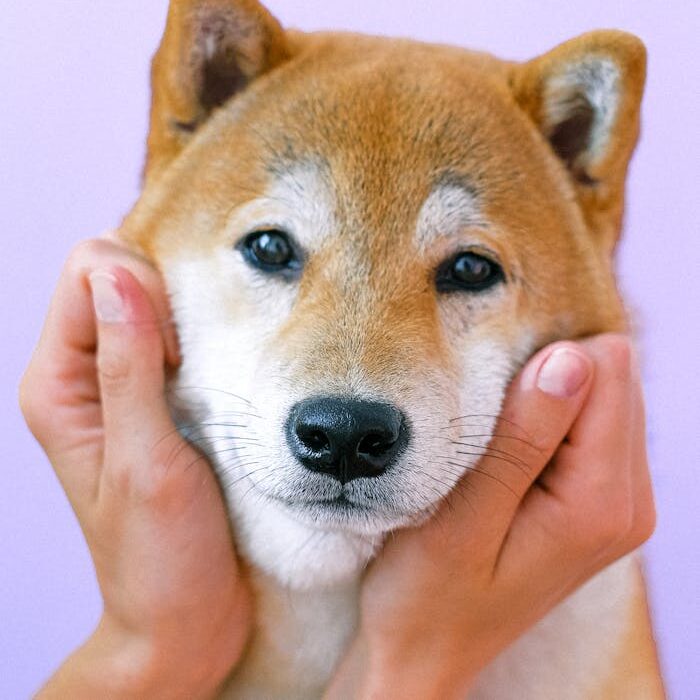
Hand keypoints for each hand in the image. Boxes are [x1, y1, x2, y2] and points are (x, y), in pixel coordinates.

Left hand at [20, 238, 250, 698]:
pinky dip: (206, 340)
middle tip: (195, 368)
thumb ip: (129, 366)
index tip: (176, 354)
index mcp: (59, 384)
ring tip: (213, 377)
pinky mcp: (161, 396)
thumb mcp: (146, 461)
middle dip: (167, 300)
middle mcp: (85, 374)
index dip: (141, 291)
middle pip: (120, 275)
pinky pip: (180, 334)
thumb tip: (118, 273)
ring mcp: (124, 383)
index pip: (88, 272)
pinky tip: (223, 378)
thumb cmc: (162, 555)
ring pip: (154, 299)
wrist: (186, 615)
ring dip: (192, 322)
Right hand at [326, 335, 655, 698]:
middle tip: (487, 428)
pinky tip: (507, 457)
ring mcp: (620, 504)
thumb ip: (523, 439)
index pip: (606, 372)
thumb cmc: (427, 594)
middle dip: (546, 382)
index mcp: (601, 503)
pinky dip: (547, 421)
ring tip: (492, 447)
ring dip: (544, 402)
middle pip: (614, 378)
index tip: (488, 405)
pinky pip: (593, 424)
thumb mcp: (462, 518)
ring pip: (605, 395)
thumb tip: (572, 359)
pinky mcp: (599, 502)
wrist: (427, 651)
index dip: (539, 370)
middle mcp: (629, 502)